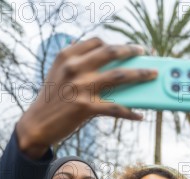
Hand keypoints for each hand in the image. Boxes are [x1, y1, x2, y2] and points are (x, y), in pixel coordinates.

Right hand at [16, 38, 156, 158]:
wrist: (37, 124)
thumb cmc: (52, 100)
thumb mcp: (59, 74)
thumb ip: (78, 64)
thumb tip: (107, 62)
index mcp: (68, 56)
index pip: (98, 43)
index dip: (116, 44)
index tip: (130, 47)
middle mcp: (75, 67)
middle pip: (112, 53)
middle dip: (133, 51)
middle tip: (147, 53)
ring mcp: (81, 87)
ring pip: (120, 76)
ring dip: (140, 74)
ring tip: (152, 75)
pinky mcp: (86, 107)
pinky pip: (115, 108)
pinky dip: (130, 112)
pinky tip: (139, 115)